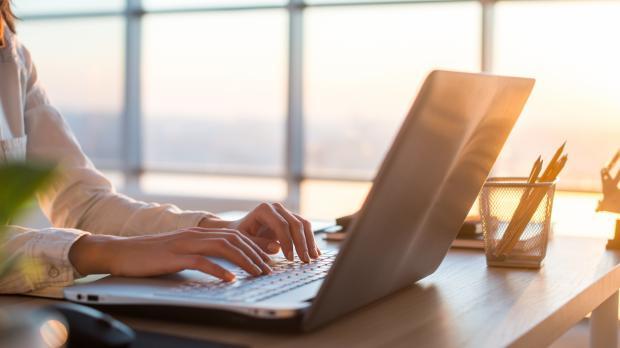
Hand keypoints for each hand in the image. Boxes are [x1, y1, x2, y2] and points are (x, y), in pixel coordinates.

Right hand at [69, 228, 272, 281]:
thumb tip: (223, 265)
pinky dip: (219, 270)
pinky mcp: (174, 256)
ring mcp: (185, 244)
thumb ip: (201, 254)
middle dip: (255, 254)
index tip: (268, 259)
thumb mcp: (181, 252)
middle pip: (234, 240)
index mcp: (199, 232)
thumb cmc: (151, 255)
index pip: (234, 235)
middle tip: (269, 269)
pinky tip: (230, 279)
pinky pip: (201, 262)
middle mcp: (195, 234)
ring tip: (258, 273)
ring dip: (244, 261)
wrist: (121, 252)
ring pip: (223, 248)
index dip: (254, 246)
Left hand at [200, 203, 319, 262]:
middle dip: (302, 244)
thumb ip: (258, 244)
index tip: (290, 258)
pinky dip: (310, 240)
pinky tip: (315, 252)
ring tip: (313, 258)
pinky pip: (305, 228)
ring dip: (310, 242)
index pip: (282, 225)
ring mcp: (286, 212)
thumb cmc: (240, 235)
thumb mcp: (244, 241)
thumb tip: (277, 247)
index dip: (288, 242)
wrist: (240, 229)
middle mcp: (277, 208)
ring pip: (304, 225)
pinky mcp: (292, 219)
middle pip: (296, 224)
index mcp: (265, 210)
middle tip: (305, 260)